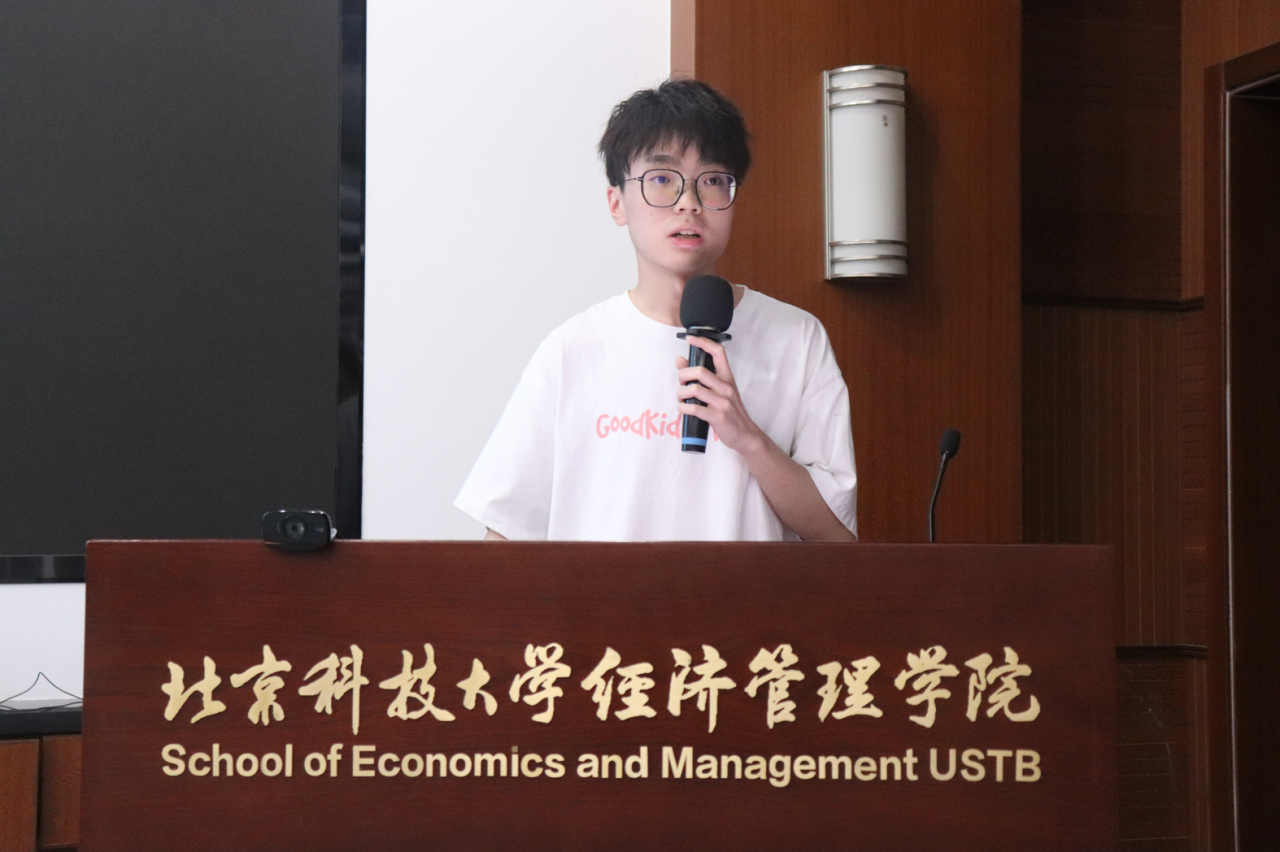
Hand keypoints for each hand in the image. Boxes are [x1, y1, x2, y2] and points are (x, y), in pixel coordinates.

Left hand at [675, 336, 765, 455]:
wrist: (745, 435)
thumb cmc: (730, 412)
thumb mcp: (720, 392)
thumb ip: (701, 378)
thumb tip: (680, 361)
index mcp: (728, 378)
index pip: (719, 353)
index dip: (703, 343)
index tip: (690, 338)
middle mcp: (726, 388)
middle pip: (700, 371)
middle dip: (683, 375)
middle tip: (681, 383)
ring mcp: (723, 402)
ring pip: (694, 390)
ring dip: (681, 394)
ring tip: (681, 399)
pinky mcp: (717, 417)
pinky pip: (694, 408)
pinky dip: (683, 408)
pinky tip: (683, 409)